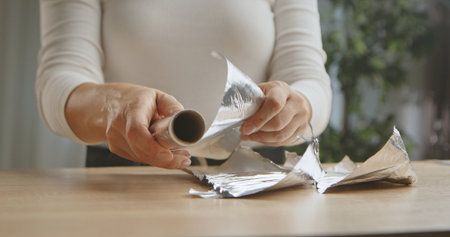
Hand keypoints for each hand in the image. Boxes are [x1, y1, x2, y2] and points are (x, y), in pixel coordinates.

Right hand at [65, 83, 190, 168]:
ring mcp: (115, 139)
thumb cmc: (136, 99)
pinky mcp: (116, 148)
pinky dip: (152, 159)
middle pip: (140, 150)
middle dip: (164, 160)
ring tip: (180, 157)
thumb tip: (182, 116)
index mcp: (131, 110)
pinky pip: (137, 158)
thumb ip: (171, 105)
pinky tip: (165, 156)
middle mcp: (119, 125)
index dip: (151, 147)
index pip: (136, 132)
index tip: (168, 155)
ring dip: (162, 161)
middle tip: (184, 159)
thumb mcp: (156, 95)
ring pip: (140, 157)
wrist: (109, 102)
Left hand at [240, 81, 310, 145]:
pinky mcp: (302, 129)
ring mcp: (302, 116)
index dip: (258, 119)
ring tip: (250, 137)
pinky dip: (269, 142)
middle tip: (245, 132)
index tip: (245, 127)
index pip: (274, 104)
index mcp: (282, 90)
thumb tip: (239, 114)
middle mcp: (296, 102)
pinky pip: (284, 141)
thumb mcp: (262, 91)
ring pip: (281, 135)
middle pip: (278, 123)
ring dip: (262, 139)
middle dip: (259, 131)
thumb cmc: (273, 95)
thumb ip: (253, 100)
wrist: (293, 98)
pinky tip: (260, 139)